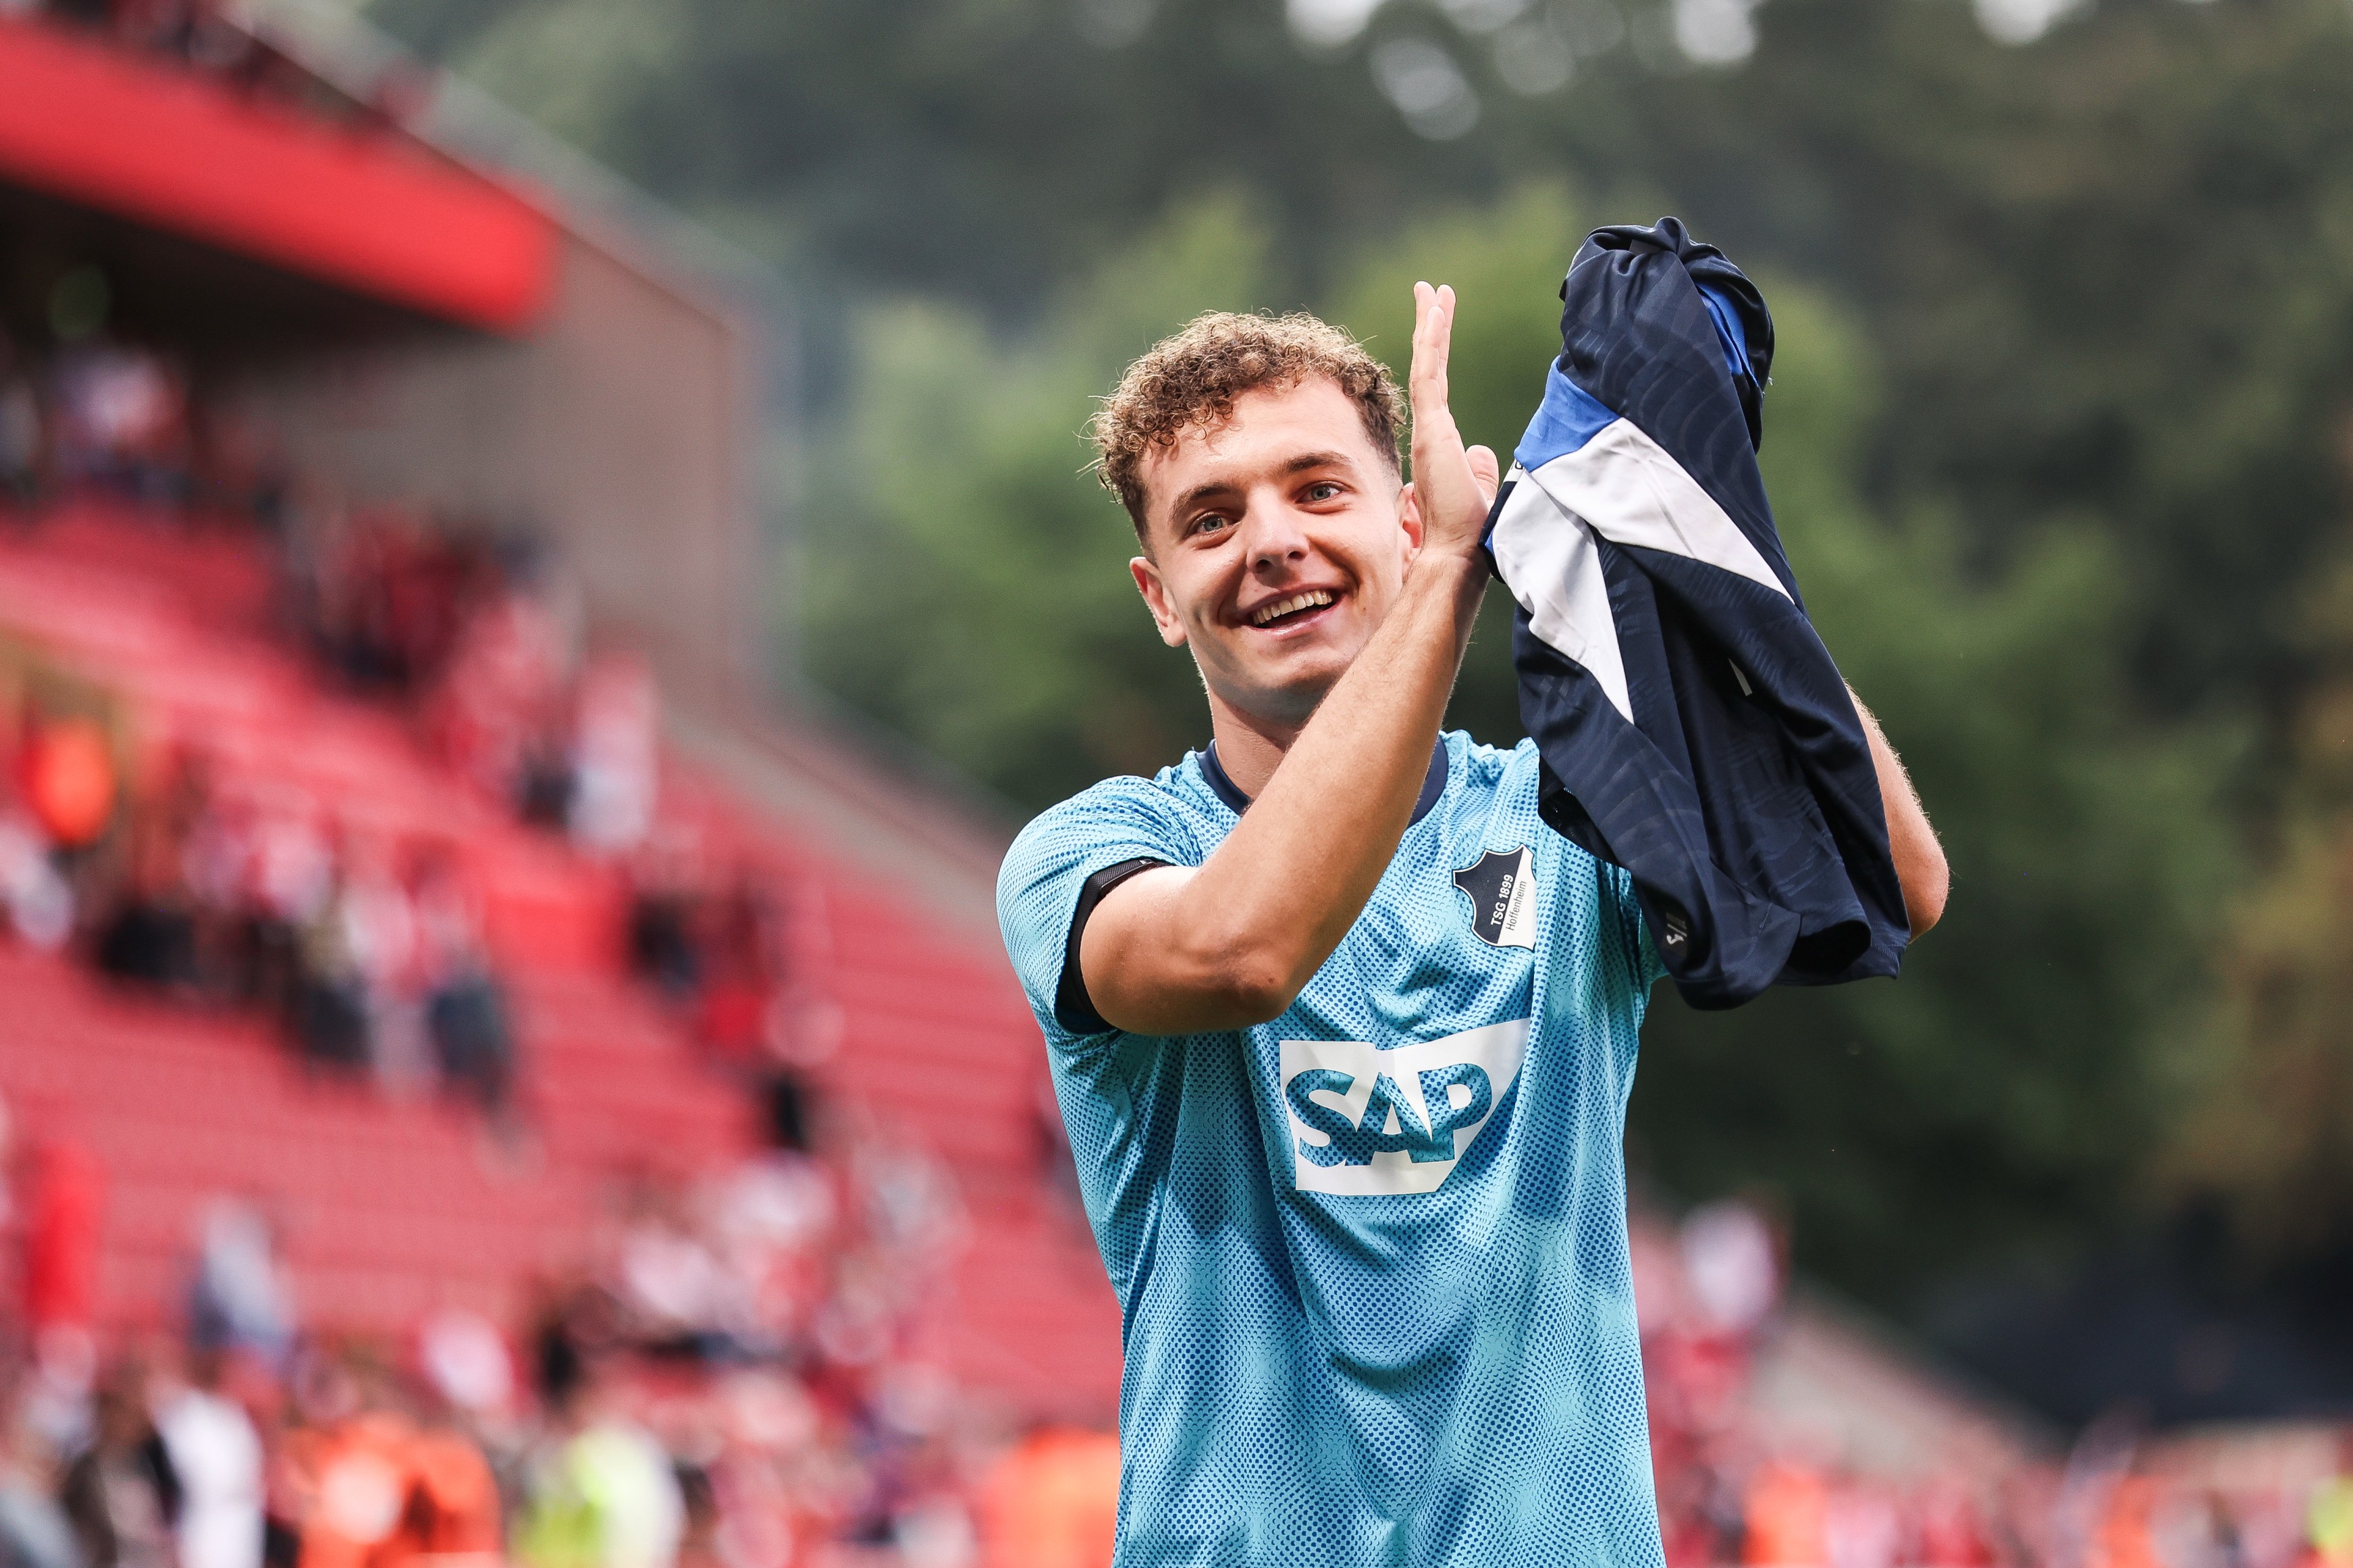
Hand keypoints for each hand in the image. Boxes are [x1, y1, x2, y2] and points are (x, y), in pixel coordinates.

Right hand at [1404, 281, 1500, 564]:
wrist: (1457, 554)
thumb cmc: (1469, 533)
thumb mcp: (1481, 492)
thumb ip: (1479, 469)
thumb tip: (1482, 451)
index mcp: (1440, 444)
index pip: (1437, 387)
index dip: (1436, 353)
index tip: (1437, 322)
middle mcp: (1430, 432)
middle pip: (1428, 367)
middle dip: (1429, 328)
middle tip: (1430, 293)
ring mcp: (1429, 429)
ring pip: (1427, 365)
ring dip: (1431, 324)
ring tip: (1433, 290)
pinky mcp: (1432, 429)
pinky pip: (1430, 373)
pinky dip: (1432, 340)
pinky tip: (1436, 310)